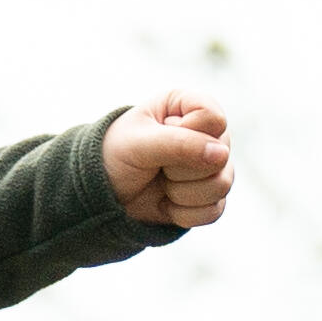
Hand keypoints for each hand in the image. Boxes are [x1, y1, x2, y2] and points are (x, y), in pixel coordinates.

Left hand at [103, 95, 234, 229]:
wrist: (99, 193)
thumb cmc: (115, 156)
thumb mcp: (140, 143)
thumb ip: (179, 144)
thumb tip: (222, 155)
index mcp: (189, 106)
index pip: (214, 119)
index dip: (188, 133)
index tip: (159, 135)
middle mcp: (207, 134)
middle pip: (220, 156)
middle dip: (180, 169)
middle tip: (154, 165)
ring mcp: (212, 167)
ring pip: (221, 185)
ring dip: (181, 193)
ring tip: (160, 183)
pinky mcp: (209, 197)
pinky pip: (215, 210)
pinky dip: (184, 213)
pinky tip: (166, 203)